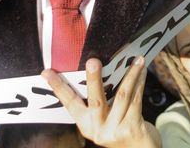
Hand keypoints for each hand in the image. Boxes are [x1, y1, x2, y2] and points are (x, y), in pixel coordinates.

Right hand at [42, 57, 160, 147]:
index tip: (46, 72)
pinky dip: (140, 82)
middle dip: (93, 79)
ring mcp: (115, 130)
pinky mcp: (131, 128)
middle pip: (95, 100)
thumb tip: (95, 66)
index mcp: (86, 124)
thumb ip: (98, 100)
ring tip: (135, 59)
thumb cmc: (119, 128)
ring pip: (122, 96)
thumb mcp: (103, 119)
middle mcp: (98, 129)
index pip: (69, 103)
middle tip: (92, 61)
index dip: (58, 87)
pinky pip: (136, 100)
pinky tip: (142, 70)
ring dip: (130, 74)